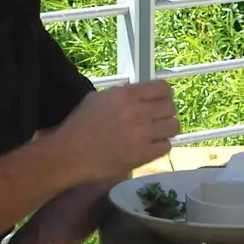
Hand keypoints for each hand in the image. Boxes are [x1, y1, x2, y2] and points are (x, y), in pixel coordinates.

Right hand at [54, 81, 179, 183]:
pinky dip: (160, 146)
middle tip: (155, 119)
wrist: (69, 154)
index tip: (160, 101)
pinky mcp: (144, 155)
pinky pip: (167, 146)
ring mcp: (143, 134)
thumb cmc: (79, 125)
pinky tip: (149, 146)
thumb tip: (143, 94)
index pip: (164, 88)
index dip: (164, 95)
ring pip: (174, 127)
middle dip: (164, 113)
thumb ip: (123, 94)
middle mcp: (138, 112)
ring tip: (154, 133)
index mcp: (127, 94)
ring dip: (165, 130)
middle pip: (171, 107)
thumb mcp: (98, 98)